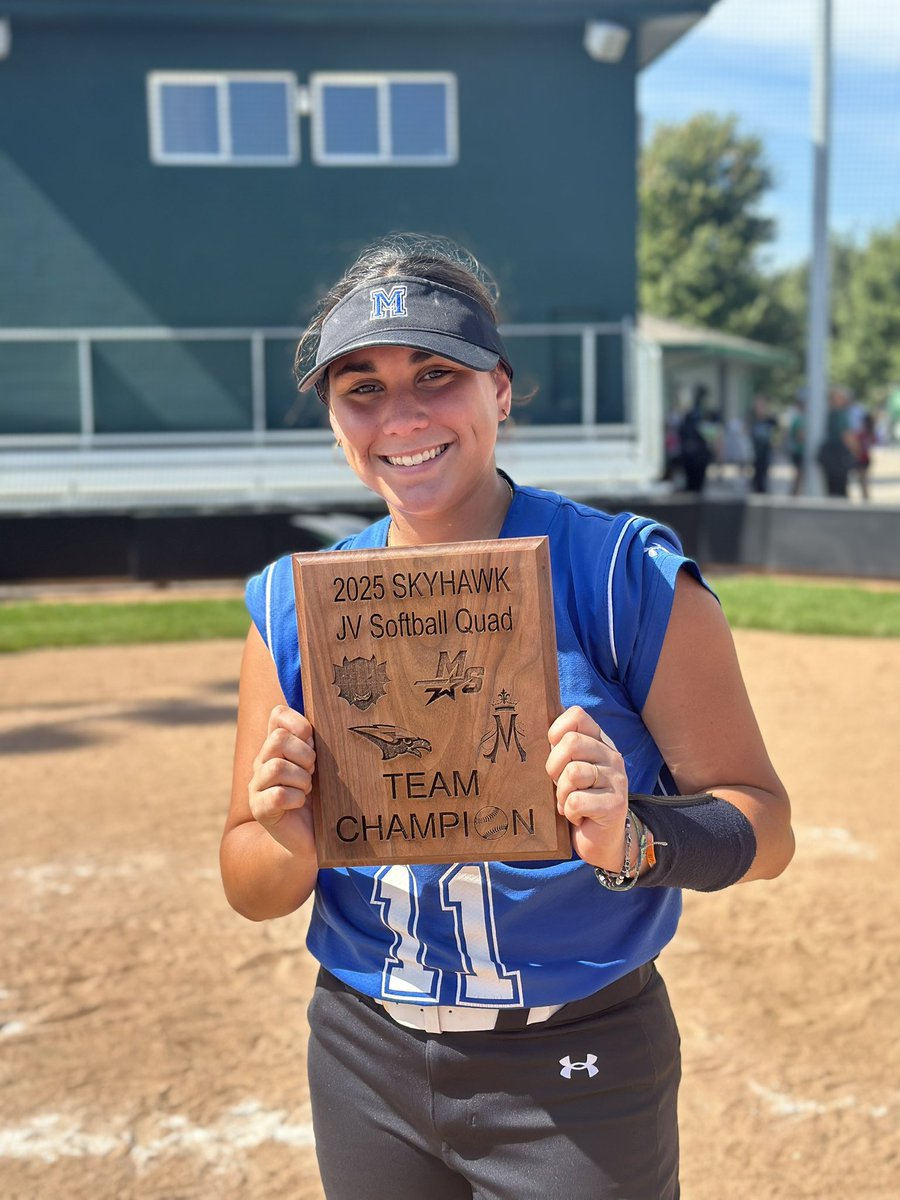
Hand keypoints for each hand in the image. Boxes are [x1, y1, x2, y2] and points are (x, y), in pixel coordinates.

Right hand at [249, 705, 316, 857]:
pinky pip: (278, 795)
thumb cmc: (320, 799)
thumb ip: (320, 744)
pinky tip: (300, 804)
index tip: (313, 740)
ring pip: (276, 767)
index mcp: (277, 746)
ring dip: (301, 779)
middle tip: (314, 772)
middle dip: (305, 755)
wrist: (308, 839)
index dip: (298, 722)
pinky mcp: (260, 808)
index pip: (278, 715)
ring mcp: (257, 785)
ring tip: (308, 791)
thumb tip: (336, 720)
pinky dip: (296, 798)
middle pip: (278, 739)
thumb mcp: (322, 767)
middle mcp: (262, 762)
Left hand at [545, 706, 629, 870]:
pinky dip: (570, 812)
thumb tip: (531, 722)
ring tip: (568, 802)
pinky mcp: (615, 804)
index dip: (556, 730)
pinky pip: (576, 801)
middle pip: (571, 742)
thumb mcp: (566, 769)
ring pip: (572, 773)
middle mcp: (611, 756)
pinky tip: (577, 816)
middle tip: (557, 784)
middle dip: (554, 766)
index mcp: (599, 742)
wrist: (602, 840)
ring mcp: (616, 779)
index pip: (577, 715)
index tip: (552, 750)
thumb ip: (558, 748)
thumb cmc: (578, 799)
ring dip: (561, 794)